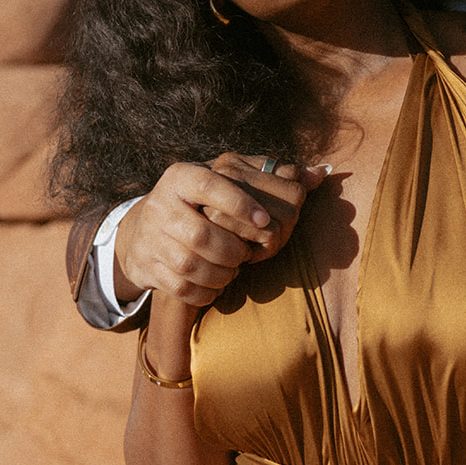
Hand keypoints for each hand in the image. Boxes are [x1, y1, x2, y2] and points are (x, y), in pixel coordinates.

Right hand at [114, 154, 325, 307]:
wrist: (144, 230)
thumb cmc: (203, 201)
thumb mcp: (228, 179)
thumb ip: (273, 175)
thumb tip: (322, 172)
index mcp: (181, 176)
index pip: (211, 185)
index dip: (241, 204)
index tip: (266, 221)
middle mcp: (160, 204)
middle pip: (202, 235)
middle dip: (234, 250)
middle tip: (248, 253)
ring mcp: (150, 237)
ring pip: (190, 265)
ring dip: (221, 273)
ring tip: (234, 268)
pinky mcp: (146, 267)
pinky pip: (181, 288)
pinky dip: (205, 292)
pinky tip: (216, 285)